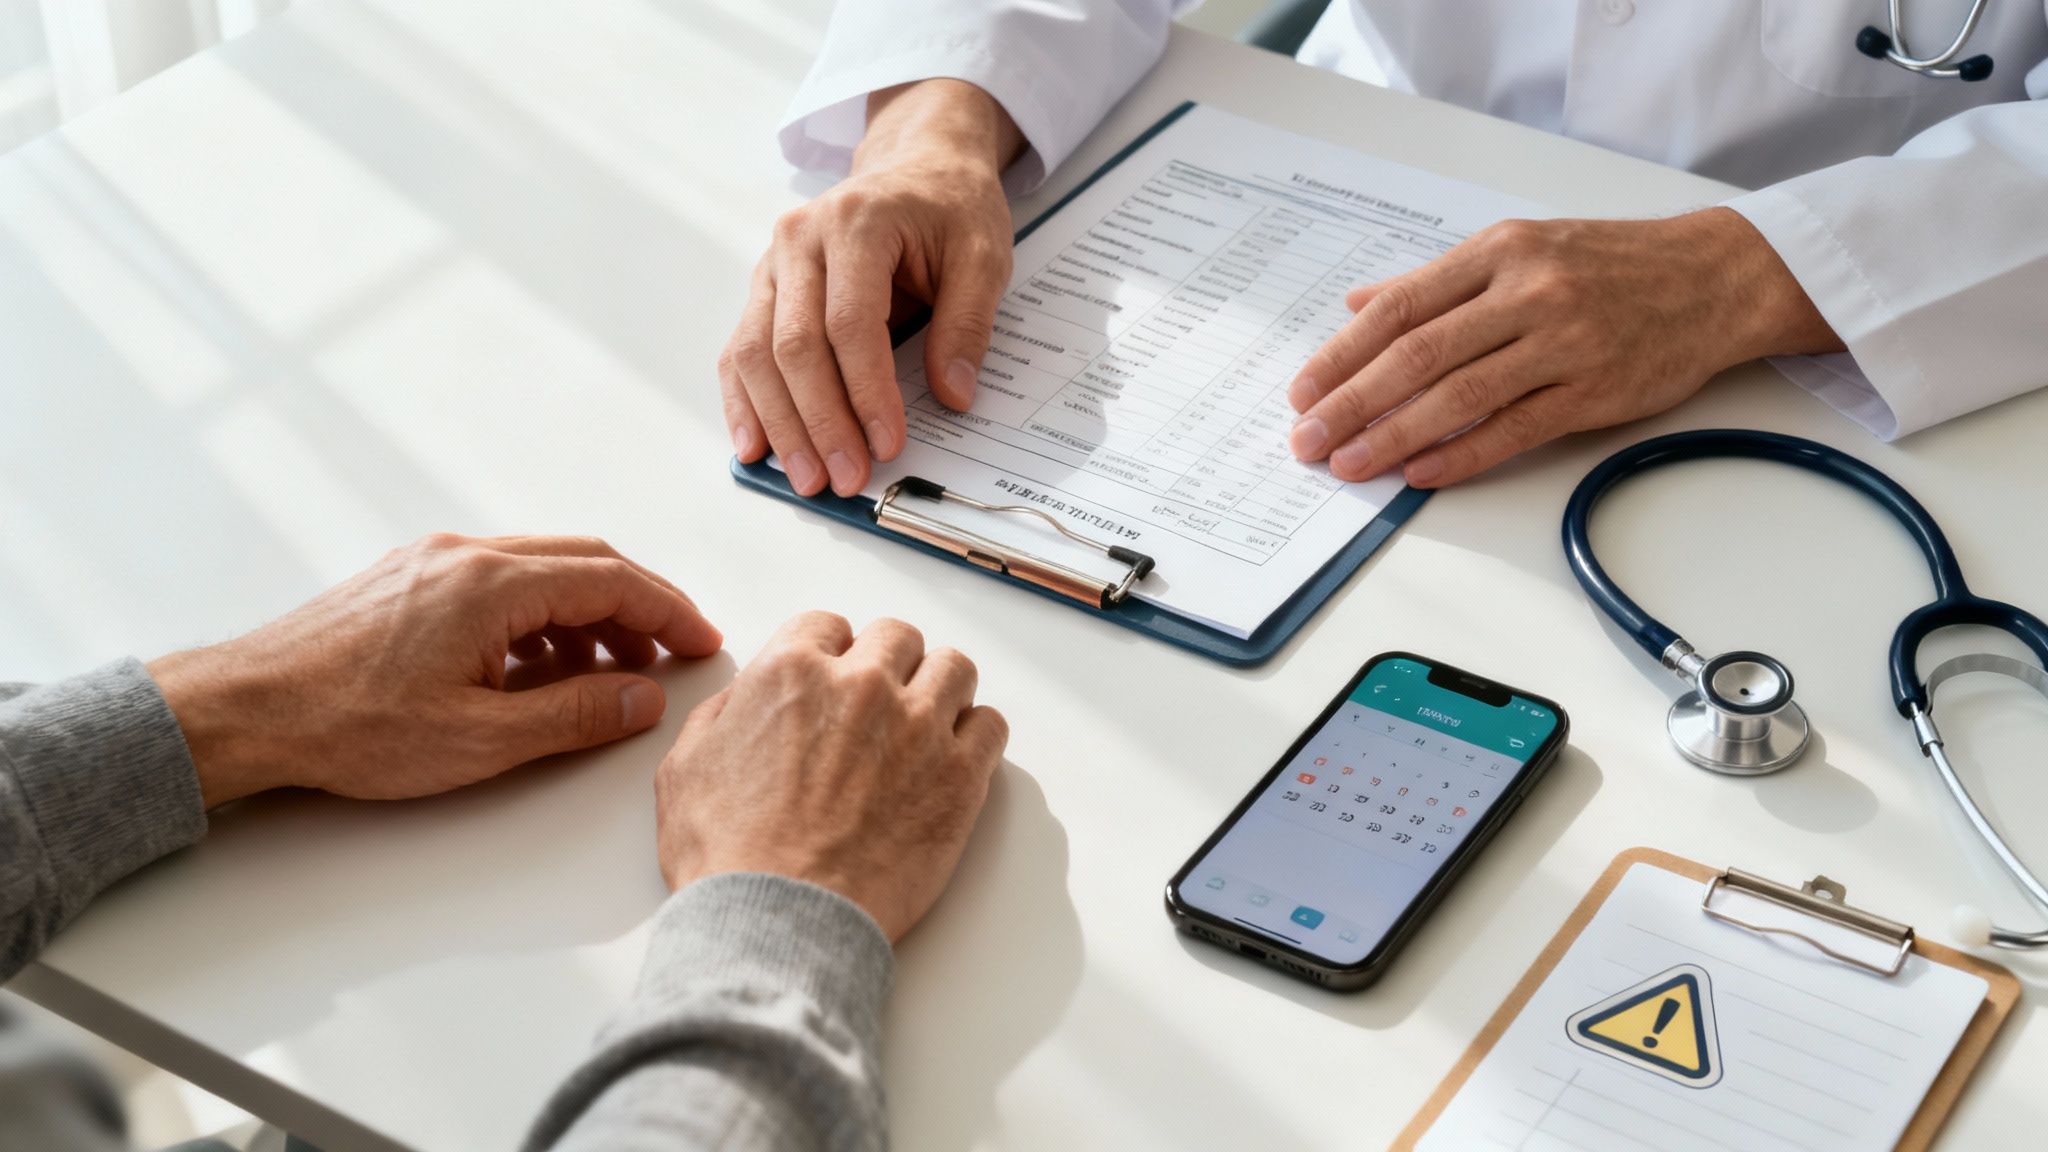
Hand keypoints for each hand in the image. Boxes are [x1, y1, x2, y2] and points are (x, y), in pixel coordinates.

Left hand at [149, 534, 723, 807]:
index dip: (669, 611)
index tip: (702, 641)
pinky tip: (538, 669)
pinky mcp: (409, 579)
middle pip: (584, 561)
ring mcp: (434, 561)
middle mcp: (466, 555)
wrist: (246, 710)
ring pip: (542, 570)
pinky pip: (500, 582)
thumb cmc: (347, 726)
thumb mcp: (479, 740)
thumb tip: (641, 698)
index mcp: (491, 584)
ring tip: (606, 677)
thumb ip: (573, 715)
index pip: (611, 580)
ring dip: (587, 614)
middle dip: (637, 606)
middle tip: (670, 652)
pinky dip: (540, 616)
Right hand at [653, 613, 1007, 940]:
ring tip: (927, 725)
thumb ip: (722, 715)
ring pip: (955, 668)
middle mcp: (861, 685)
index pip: (827, 626)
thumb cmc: (729, 857)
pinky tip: (956, 759)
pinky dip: (977, 735)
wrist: (780, 920)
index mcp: (792, 673)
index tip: (835, 681)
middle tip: (882, 705)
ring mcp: (918, 726)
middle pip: (898, 638)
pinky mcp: (960, 775)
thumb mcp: (686, 768)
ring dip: (941, 689)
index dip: (830, 656)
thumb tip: (747, 698)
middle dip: (889, 665)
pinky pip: (992, 725)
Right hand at [721, 79, 1024, 497]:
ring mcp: (774, 265)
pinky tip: (756, 447)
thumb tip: (952, 395)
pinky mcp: (765, 289)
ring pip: (758, 353)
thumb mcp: (983, 255)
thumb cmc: (949, 208)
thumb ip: (968, 324)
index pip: (850, 323)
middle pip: (794, 345)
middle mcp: (800, 241)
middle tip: (846, 477)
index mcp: (855, 223)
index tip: (888, 442)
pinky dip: (745, 402)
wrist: (916, 165)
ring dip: (780, 423)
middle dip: (819, 420)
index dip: (866, 391)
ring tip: (807, 477)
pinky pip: (742, 350)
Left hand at [1286, 208, 1844, 486]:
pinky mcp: (1594, 389)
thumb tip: (1360, 305)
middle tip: (1308, 440)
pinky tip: (1420, 473)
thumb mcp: (1520, 248)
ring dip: (1393, 436)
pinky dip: (1461, 454)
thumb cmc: (1611, 263)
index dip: (1342, 355)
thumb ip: (1438, 282)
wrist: (1715, 276)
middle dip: (1351, 403)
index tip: (1303, 391)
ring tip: (1350, 464)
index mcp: (1498, 252)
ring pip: (1459, 395)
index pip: (1399, 309)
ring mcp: (1562, 342)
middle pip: (1418, 355)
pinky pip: (1514, 428)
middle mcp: (1527, 292)